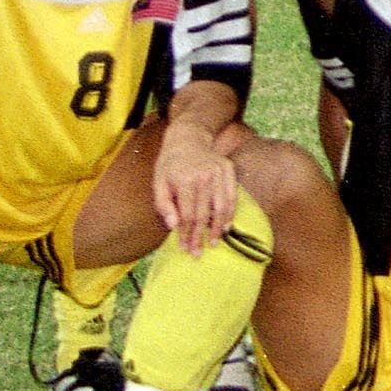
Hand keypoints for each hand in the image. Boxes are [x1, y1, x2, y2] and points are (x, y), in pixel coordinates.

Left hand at [149, 115, 241, 256]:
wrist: (188, 138)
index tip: (185, 248)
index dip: (186, 234)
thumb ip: (164, 205)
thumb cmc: (169, 164)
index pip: (188, 215)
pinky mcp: (229, 170)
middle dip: (200, 236)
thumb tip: (173, 226)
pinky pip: (232, 197)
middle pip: (204, 215)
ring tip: (214, 242)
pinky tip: (226, 226)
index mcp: (185, 181)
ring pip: (222, 208)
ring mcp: (219, 173)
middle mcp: (204, 177)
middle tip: (198, 253)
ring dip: (218, 228)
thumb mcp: (158, 182)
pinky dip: (230, 213)